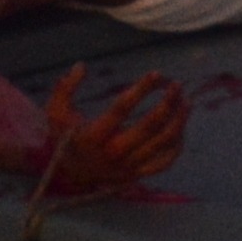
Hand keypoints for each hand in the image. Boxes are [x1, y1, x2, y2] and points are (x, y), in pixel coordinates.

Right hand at [38, 75, 192, 197]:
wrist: (72, 174)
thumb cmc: (66, 137)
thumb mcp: (56, 113)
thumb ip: (64, 89)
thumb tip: (81, 65)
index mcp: (93, 136)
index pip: (122, 109)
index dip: (141, 89)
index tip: (157, 74)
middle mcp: (113, 154)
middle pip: (149, 127)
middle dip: (168, 104)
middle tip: (177, 85)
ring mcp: (127, 166)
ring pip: (162, 144)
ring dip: (179, 121)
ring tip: (185, 102)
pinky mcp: (137, 175)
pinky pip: (165, 161)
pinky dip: (177, 144)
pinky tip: (180, 125)